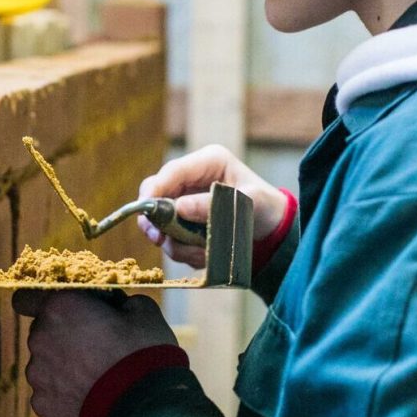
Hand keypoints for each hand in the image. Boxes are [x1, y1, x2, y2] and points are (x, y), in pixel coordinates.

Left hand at [12, 289, 175, 416]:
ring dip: (63, 364)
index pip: (25, 298)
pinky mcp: (42, 403)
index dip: (38, 302)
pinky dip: (65, 391)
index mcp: (59, 307)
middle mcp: (40, 337)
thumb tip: (115, 307)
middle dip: (62, 334)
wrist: (143, 405)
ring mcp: (38, 373)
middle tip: (94, 343)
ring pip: (45, 362)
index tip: (57, 310)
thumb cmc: (143, 349)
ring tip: (96, 374)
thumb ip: (117, 302)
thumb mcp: (140, 308)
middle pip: (42, 330)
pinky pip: (50, 391)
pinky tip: (91, 394)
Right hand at [137, 144, 287, 267]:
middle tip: (160, 239)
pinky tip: (204, 254)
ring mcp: (186, 199)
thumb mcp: (246, 202)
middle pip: (156, 193)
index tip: (145, 209)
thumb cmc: (264, 206)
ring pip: (161, 220)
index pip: (172, 171)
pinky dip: (183, 250)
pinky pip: (172, 237)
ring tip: (200, 253)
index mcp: (208, 162)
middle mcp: (192, 178)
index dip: (154, 189)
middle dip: (156, 219)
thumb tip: (179, 208)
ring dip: (175, 241)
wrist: (271, 227)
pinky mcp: (184, 220)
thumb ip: (213, 204)